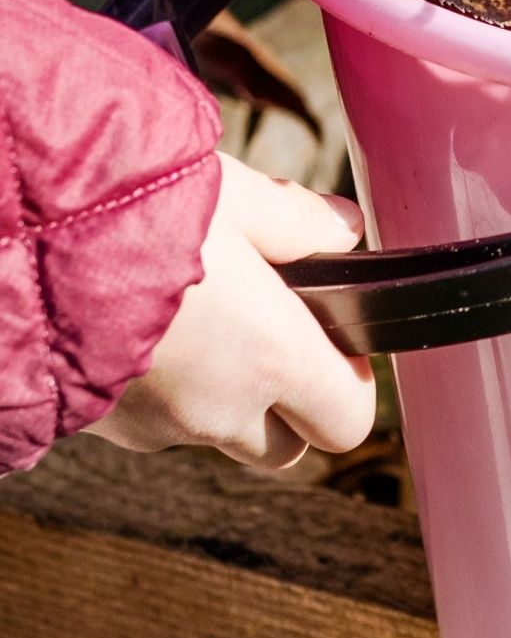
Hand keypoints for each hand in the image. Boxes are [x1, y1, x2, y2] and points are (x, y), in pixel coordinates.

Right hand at [86, 155, 373, 469]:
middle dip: (289, 401)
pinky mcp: (98, 426)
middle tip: (269, 330)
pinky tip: (138, 327)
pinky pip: (152, 423)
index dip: (350, 382)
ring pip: (215, 434)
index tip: (331, 334)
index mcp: (273, 357)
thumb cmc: (128, 211)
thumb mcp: (231, 192)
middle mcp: (219, 410)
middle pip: (286, 445)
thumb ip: (296, 219)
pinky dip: (160, 390)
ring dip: (220, 395)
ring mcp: (153, 428)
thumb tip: (343, 229)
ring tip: (195, 317)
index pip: (350, 420)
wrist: (4, 247)